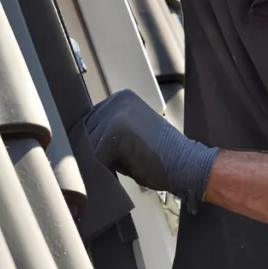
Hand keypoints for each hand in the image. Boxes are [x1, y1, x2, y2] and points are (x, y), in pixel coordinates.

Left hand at [84, 90, 218, 211]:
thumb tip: (81, 144)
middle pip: (85, 131)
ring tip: (120, 166)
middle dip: (94, 151)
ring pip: (88, 145)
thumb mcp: (130, 136)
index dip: (93, 143)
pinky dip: (105, 168)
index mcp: (120, 98)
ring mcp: (116, 114)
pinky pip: (96, 157)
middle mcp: (116, 100)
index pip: (89, 121)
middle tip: (113, 164)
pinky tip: (121, 170)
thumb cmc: (159, 156)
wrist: (186, 164)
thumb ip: (108, 133)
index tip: (102, 156)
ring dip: (99, 160)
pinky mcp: (115, 131)